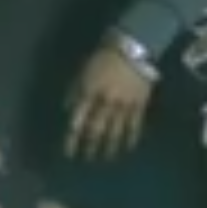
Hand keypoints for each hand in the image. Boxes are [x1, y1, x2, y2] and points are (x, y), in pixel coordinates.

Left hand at [64, 41, 153, 161]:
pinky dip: (131, 138)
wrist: (133, 48)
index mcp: (89, 92)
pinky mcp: (139, 105)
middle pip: (96, 130)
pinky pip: (135, 126)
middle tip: (87, 159)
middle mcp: (105, 102)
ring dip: (109, 147)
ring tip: (106, 158)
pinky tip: (127, 148)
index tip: (68, 152)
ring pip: (115, 131)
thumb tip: (67, 109)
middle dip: (90, 147)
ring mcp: (124, 105)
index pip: (77, 121)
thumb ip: (74, 90)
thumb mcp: (83, 71)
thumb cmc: (103, 57)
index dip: (72, 138)